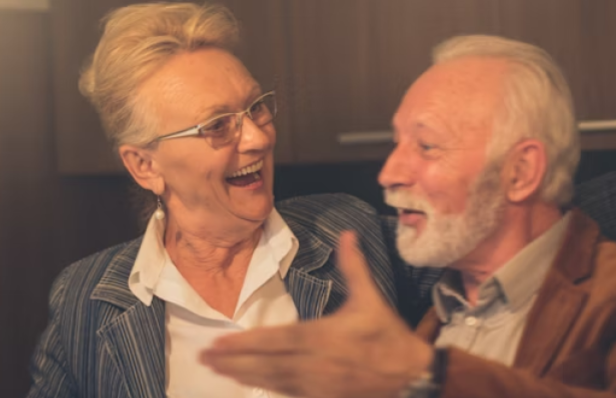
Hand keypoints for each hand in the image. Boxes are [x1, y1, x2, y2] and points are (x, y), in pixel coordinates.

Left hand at [200, 231, 433, 397]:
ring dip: (242, 375)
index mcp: (323, 337)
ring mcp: (316, 385)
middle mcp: (314, 364)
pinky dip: (264, 388)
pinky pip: (286, 394)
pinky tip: (247, 383)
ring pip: (271, 382)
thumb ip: (354, 267)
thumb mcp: (371, 299)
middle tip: (204, 357)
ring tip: (216, 370)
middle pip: (266, 364)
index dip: (246, 344)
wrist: (410, 375)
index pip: (276, 340)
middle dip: (233, 361)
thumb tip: (348, 234)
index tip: (219, 342)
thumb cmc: (387, 335)